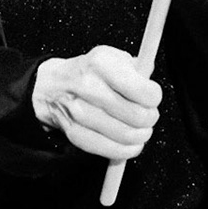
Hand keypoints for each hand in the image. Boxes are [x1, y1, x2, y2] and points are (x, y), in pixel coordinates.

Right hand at [32, 46, 161, 159]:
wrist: (53, 86)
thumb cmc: (90, 72)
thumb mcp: (113, 58)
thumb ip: (138, 69)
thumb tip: (153, 84)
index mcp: (101, 64)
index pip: (144, 91)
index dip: (154, 98)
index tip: (152, 98)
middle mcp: (89, 87)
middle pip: (138, 116)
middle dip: (150, 118)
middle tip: (148, 116)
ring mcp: (79, 112)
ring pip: (126, 135)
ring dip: (140, 136)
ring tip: (140, 129)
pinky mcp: (75, 133)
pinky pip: (110, 149)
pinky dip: (126, 150)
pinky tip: (130, 143)